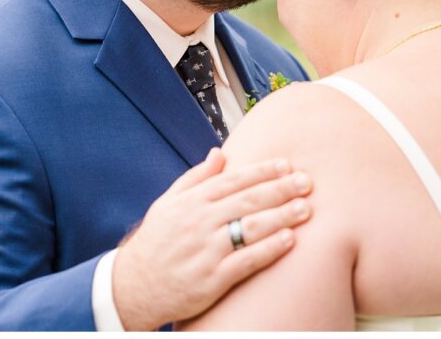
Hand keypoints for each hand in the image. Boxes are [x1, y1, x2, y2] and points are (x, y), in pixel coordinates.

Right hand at [111, 147, 312, 329]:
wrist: (134, 287)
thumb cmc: (155, 242)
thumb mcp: (168, 203)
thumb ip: (196, 178)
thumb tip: (220, 153)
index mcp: (191, 202)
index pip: (233, 180)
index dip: (262, 171)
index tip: (286, 164)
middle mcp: (199, 222)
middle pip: (247, 200)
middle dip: (280, 189)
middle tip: (307, 182)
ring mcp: (206, 251)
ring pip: (251, 228)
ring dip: (281, 216)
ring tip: (306, 209)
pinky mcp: (212, 279)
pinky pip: (247, 260)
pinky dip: (269, 249)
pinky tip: (290, 239)